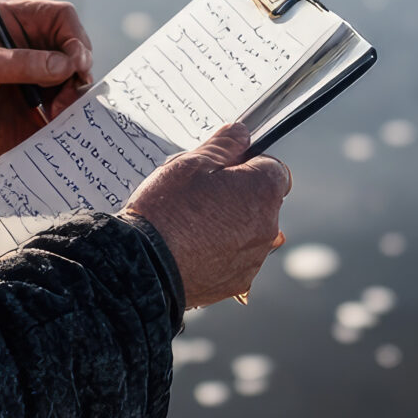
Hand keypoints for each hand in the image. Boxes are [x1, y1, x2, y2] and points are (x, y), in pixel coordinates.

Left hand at [0, 0, 92, 163]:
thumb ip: (18, 63)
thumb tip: (66, 66)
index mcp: (11, 22)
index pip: (58, 17)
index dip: (73, 35)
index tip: (75, 60)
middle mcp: (29, 47)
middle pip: (74, 46)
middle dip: (79, 65)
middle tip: (72, 86)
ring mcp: (35, 78)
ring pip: (75, 78)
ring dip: (75, 92)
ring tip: (58, 108)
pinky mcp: (38, 108)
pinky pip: (67, 107)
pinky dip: (70, 113)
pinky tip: (55, 119)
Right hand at [121, 124, 291, 309]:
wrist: (145, 268)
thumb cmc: (167, 213)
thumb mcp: (190, 164)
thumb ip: (224, 145)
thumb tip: (240, 134)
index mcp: (261, 191)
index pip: (272, 168)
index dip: (248, 164)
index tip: (225, 168)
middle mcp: (267, 227)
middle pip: (261, 202)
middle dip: (238, 195)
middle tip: (201, 196)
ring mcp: (253, 258)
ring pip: (248, 232)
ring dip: (230, 225)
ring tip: (193, 225)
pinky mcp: (238, 283)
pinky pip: (236, 259)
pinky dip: (221, 252)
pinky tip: (194, 248)